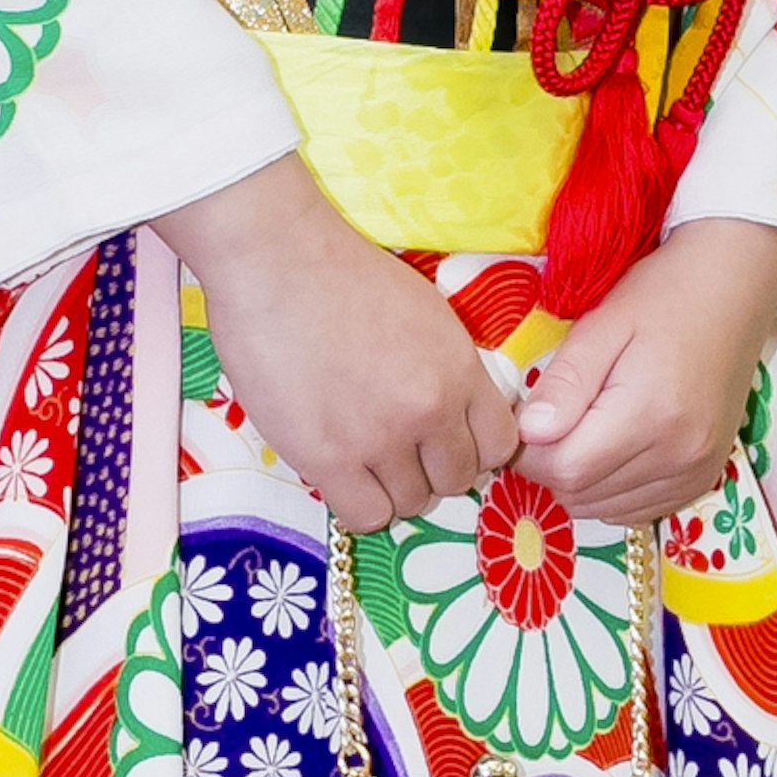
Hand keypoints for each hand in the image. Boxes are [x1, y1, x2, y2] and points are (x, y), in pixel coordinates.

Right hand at [160, 151, 523, 529]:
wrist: (277, 261)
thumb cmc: (343, 274)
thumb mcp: (426, 313)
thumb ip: (449, 367)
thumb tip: (455, 412)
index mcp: (459, 369)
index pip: (499, 445)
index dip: (472, 449)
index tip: (445, 440)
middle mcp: (430, 409)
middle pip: (456, 481)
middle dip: (430, 470)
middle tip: (395, 448)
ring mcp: (381, 438)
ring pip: (411, 504)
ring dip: (390, 487)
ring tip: (361, 455)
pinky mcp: (329, 458)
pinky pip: (365, 516)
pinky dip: (358, 502)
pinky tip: (340, 472)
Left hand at [515, 219, 776, 530]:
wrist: (736, 285)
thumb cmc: (665, 293)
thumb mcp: (603, 324)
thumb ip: (565, 383)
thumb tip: (527, 434)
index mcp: (651, 413)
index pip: (564, 468)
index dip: (528, 453)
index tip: (522, 421)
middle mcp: (679, 454)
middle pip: (582, 493)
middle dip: (550, 466)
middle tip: (548, 420)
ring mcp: (696, 471)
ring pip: (606, 508)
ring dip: (579, 482)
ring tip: (580, 431)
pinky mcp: (704, 478)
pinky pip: (638, 511)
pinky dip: (610, 493)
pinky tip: (610, 453)